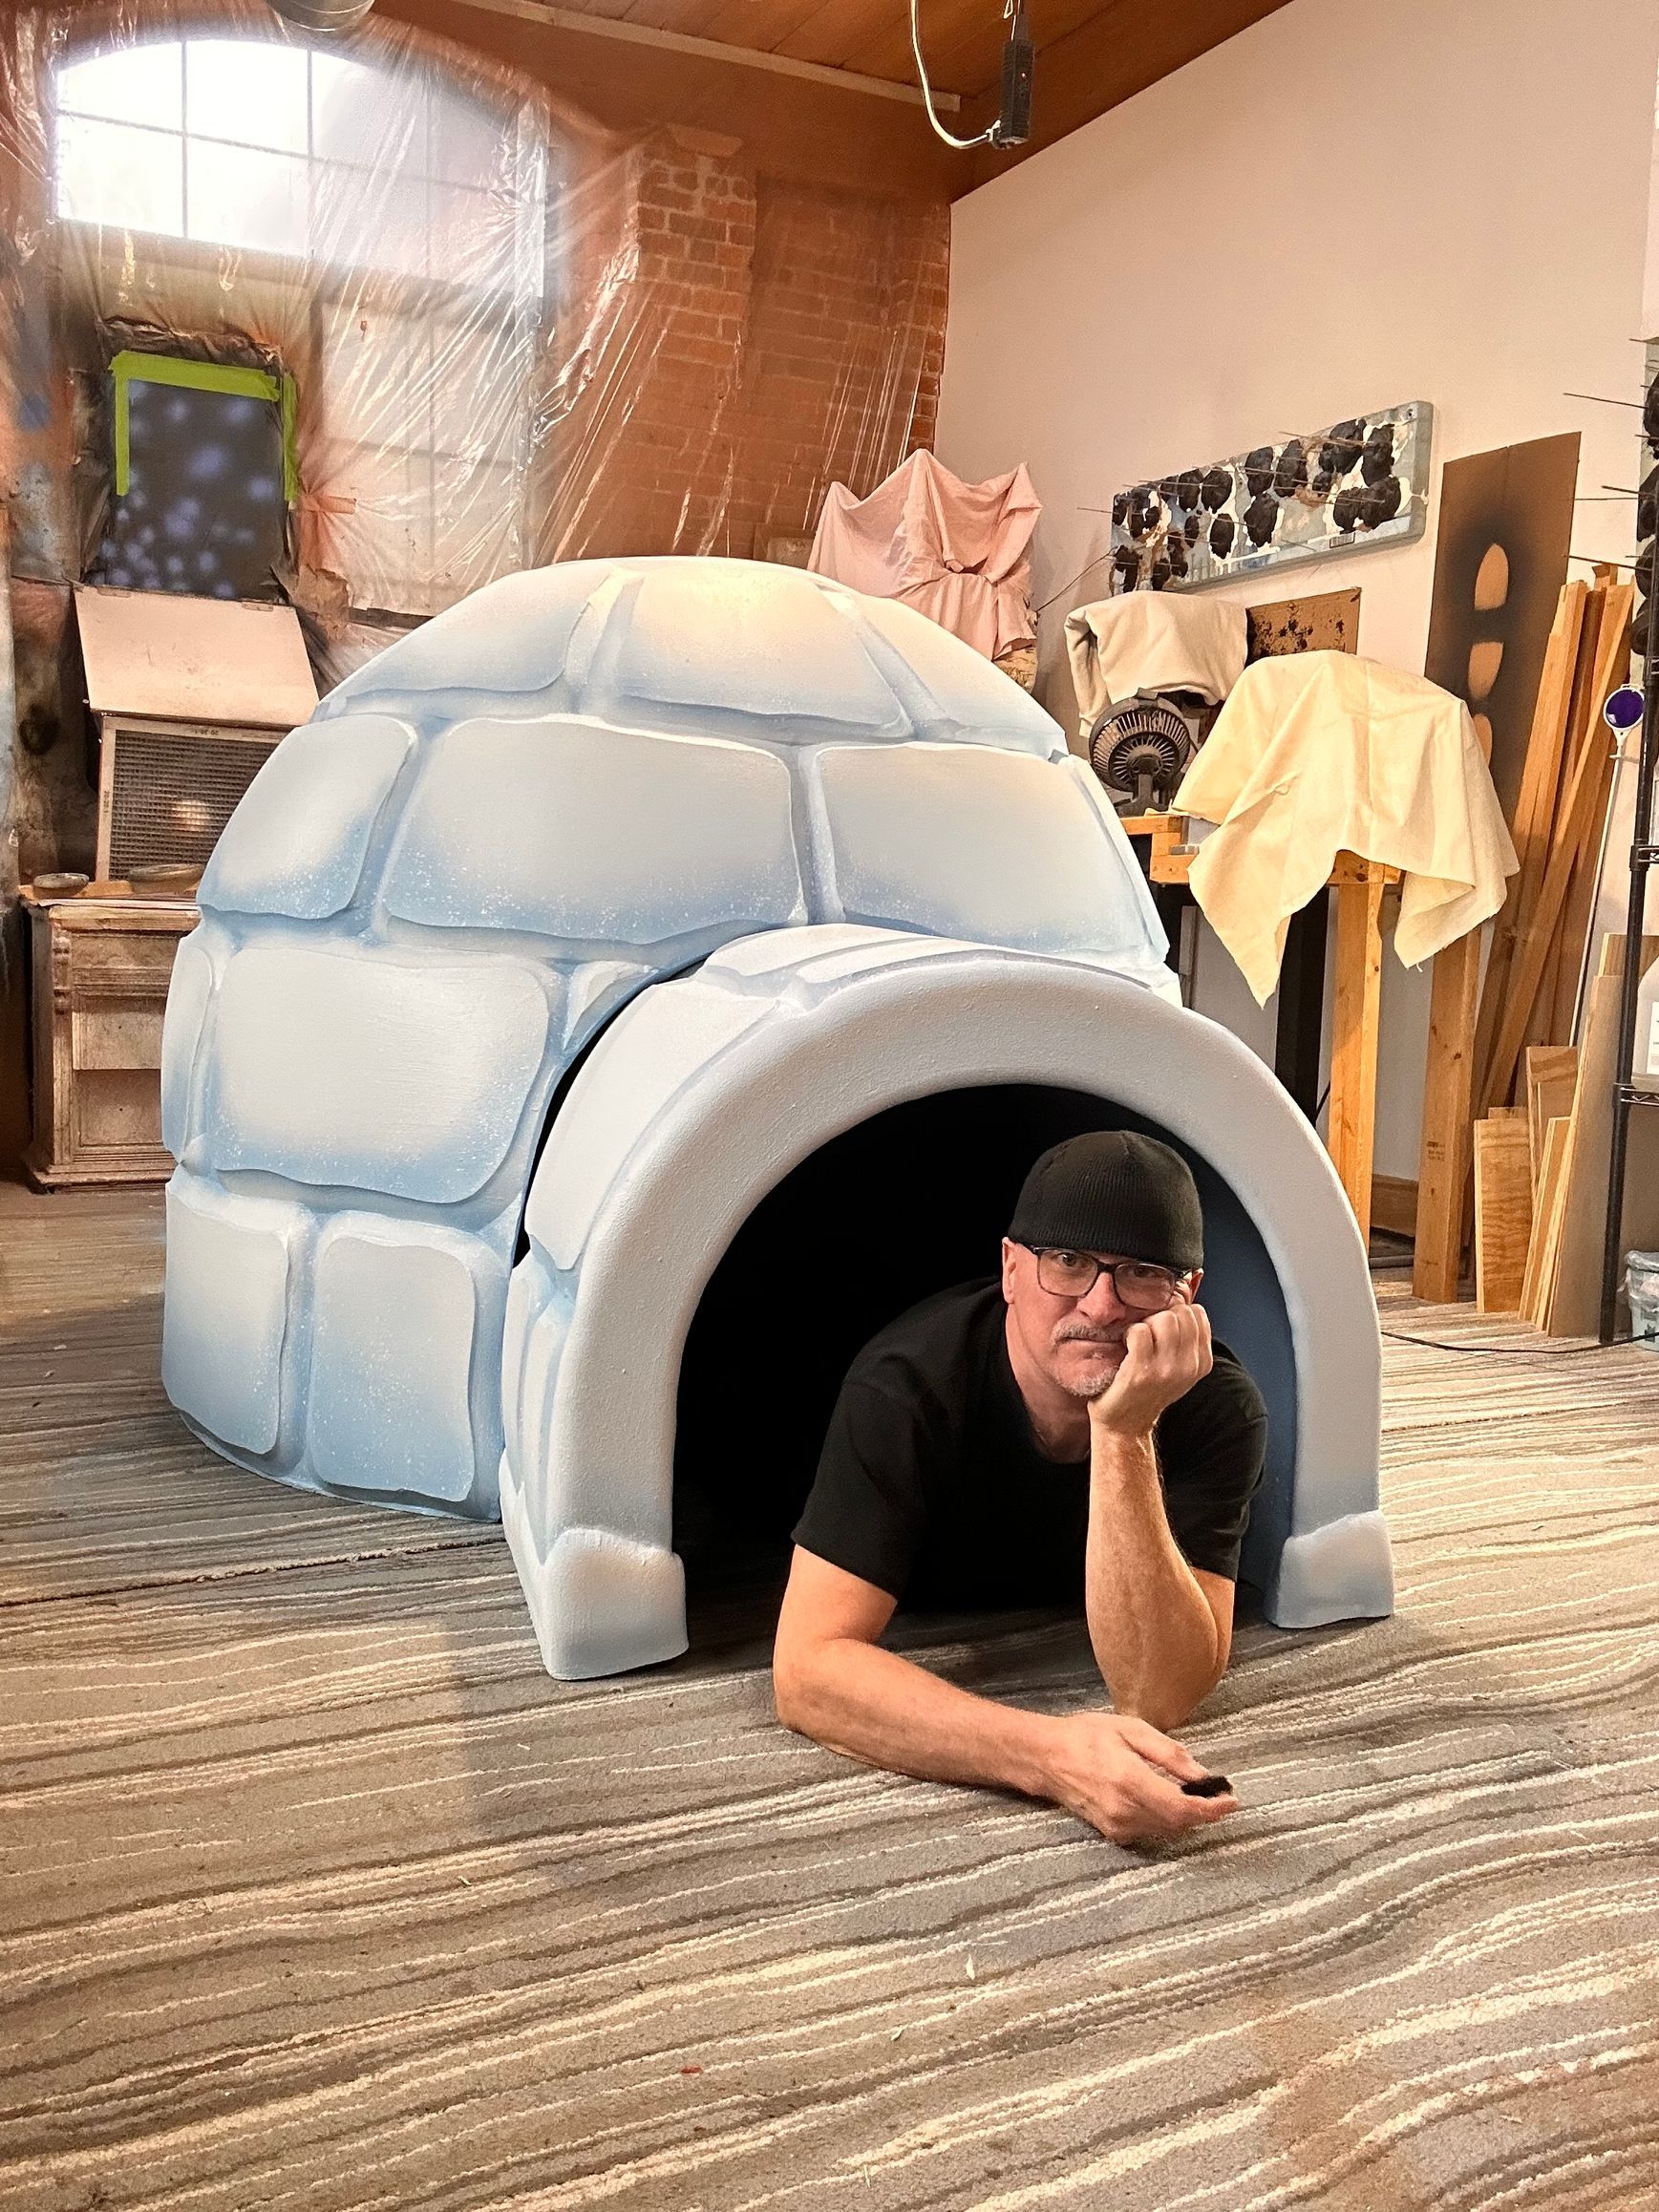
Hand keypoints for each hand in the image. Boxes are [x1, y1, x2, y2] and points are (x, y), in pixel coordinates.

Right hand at [1040, 1711, 1238, 1843]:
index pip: (1183, 1809)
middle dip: (1204, 1812)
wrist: (1047, 1758)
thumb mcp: (1131, 1730)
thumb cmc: (1086, 1736)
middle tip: (1220, 1794)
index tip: (1231, 1800)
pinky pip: (1152, 1831)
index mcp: (1131, 1782)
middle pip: (1180, 1824)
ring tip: (1198, 1796)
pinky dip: (1168, 1819)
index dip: (1212, 1809)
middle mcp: (1125, 1811)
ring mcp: (1118, 1826)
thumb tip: (1203, 1774)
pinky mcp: (1113, 1833)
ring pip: (1168, 1830)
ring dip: (1187, 1816)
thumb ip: (1169, 1754)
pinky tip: (1170, 1801)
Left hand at [1087, 1301, 1211, 1436]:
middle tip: (1149, 1333)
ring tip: (1139, 1340)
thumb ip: (1185, 1334)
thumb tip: (1186, 1288)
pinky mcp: (1141, 1372)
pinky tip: (1127, 1346)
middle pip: (1181, 1313)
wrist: (1125, 1424)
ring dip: (1147, 1323)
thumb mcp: (1177, 1364)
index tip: (1163, 1325)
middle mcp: (1188, 1366)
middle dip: (1161, 1315)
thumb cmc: (1148, 1387)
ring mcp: (1166, 1370)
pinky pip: (1140, 1331)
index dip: (1177, 1311)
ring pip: (1164, 1319)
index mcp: (1201, 1362)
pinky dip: (1130, 1333)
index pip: (1198, 1313)